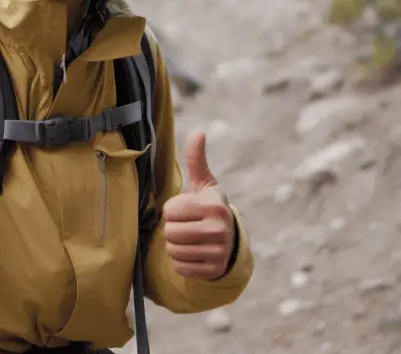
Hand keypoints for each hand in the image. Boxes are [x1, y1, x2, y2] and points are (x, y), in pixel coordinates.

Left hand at [162, 130, 235, 279]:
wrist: (230, 241)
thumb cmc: (209, 207)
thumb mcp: (204, 184)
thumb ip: (197, 159)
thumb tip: (198, 131)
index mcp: (213, 205)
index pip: (170, 211)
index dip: (173, 211)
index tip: (187, 210)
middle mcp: (219, 228)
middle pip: (170, 232)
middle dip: (173, 229)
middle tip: (188, 226)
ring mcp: (218, 251)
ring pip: (173, 251)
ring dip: (176, 246)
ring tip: (191, 239)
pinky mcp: (214, 270)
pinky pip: (180, 268)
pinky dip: (182, 263)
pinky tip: (195, 254)